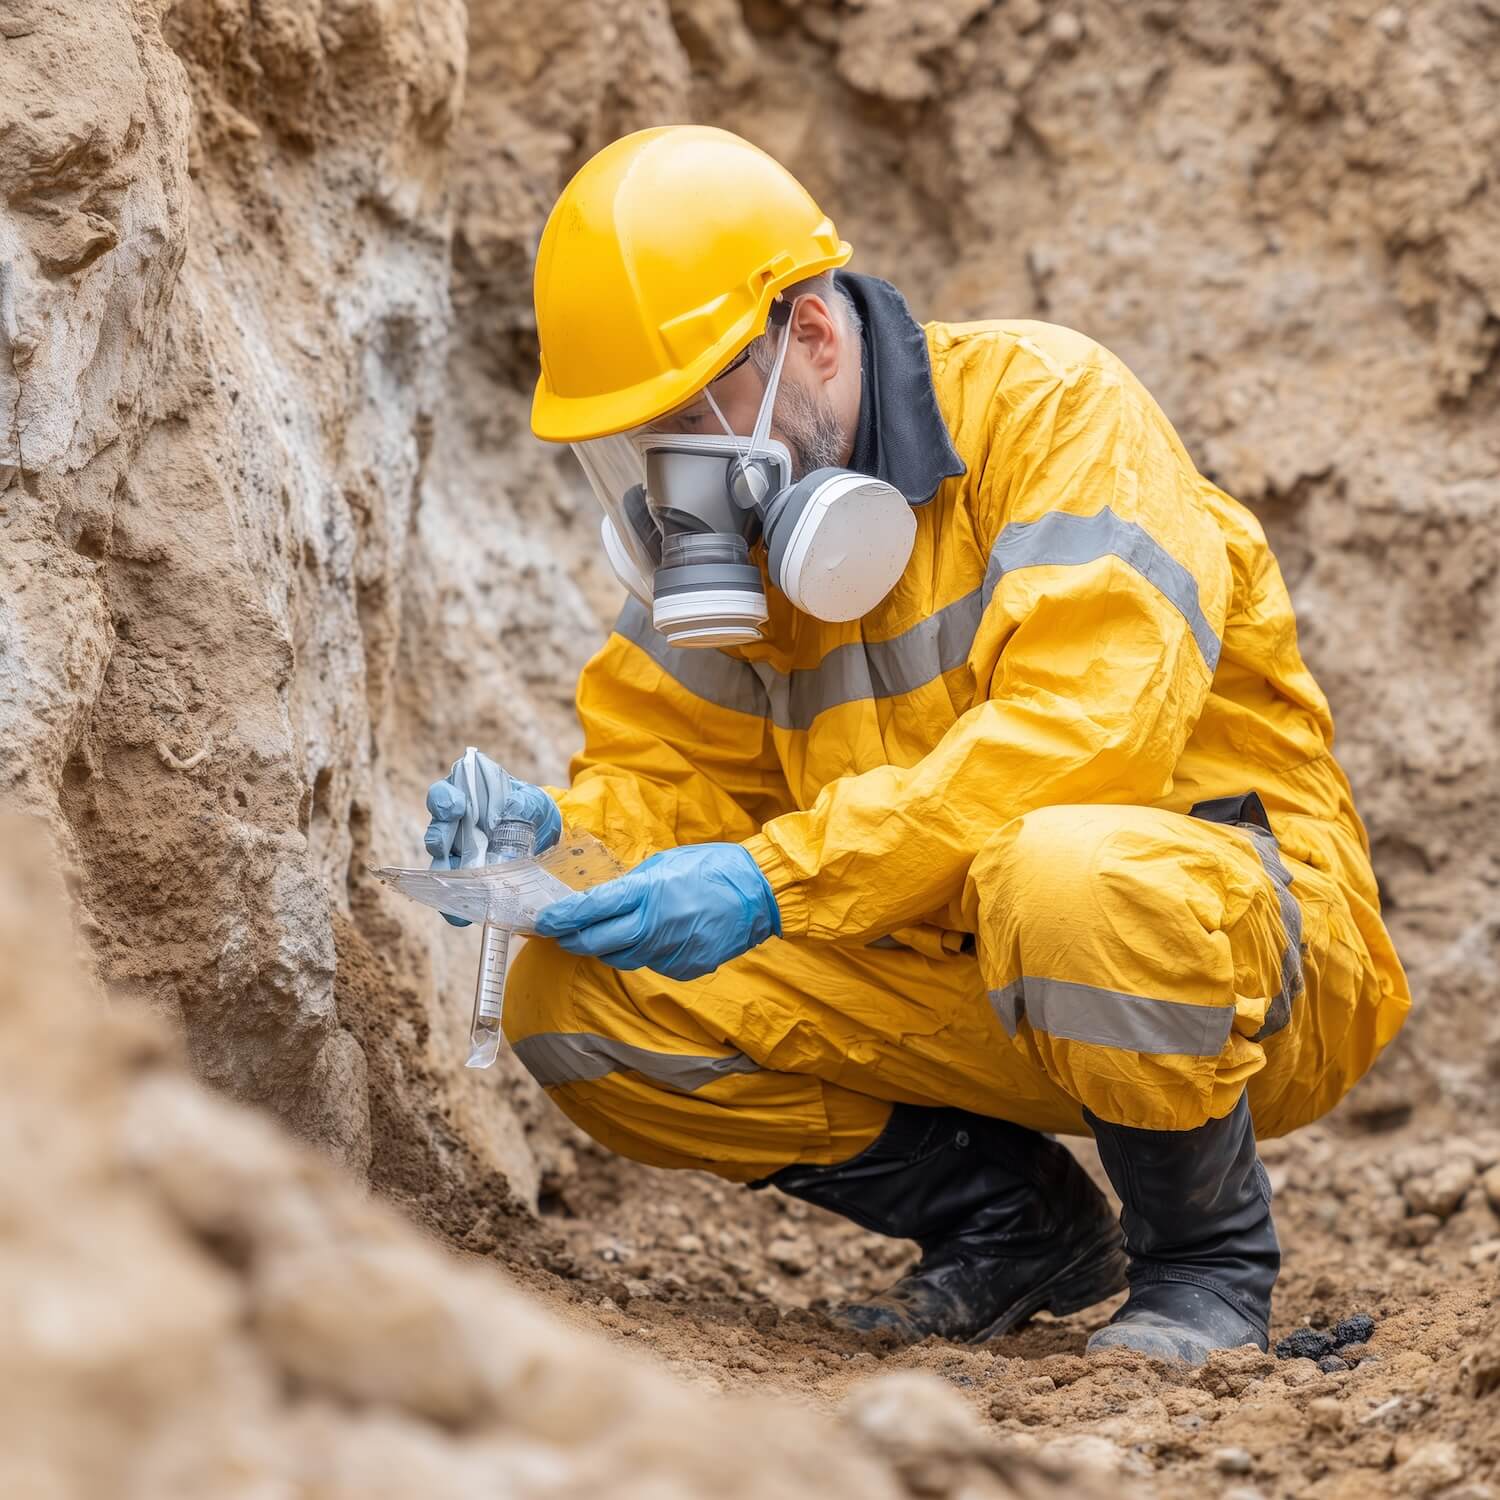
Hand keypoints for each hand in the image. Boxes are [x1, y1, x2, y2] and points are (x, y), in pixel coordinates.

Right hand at [423, 751, 562, 926]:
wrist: (545, 836)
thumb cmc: (531, 809)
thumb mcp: (534, 802)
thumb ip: (525, 802)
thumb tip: (514, 809)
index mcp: (466, 796)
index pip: (444, 795)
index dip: (444, 800)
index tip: (454, 807)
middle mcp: (454, 824)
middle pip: (437, 830)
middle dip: (438, 837)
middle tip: (442, 846)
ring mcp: (457, 851)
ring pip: (440, 862)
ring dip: (443, 872)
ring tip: (451, 882)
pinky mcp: (464, 876)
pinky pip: (452, 891)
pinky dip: (453, 903)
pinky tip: (459, 914)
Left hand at [533, 843, 779, 980]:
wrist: (759, 893)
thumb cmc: (711, 868)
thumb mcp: (664, 863)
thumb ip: (633, 885)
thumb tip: (605, 899)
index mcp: (645, 892)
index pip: (590, 909)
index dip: (562, 918)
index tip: (542, 921)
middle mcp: (652, 926)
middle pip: (596, 942)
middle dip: (572, 939)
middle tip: (560, 934)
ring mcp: (668, 951)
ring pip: (621, 957)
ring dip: (607, 947)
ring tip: (604, 934)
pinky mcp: (683, 968)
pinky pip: (651, 964)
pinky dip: (644, 952)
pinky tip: (655, 937)